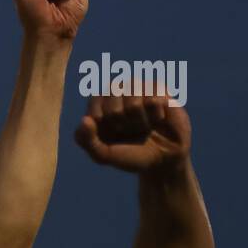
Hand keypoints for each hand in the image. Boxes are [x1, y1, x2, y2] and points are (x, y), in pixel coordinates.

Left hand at [75, 90, 191, 172]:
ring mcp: (138, 87)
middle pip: (113, 104)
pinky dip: (156, 117)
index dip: (104, 123)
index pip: (94, 106)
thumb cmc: (130, 155)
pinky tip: (157, 120)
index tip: (112, 133)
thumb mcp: (103, 155)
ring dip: (140, 121)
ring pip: (134, 102)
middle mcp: (116, 90)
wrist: (163, 159)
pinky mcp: (159, 89)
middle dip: (122, 123)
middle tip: (129, 130)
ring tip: (143, 125)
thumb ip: (86, 140)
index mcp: (98, 103)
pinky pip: (154, 101)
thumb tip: (85, 120)